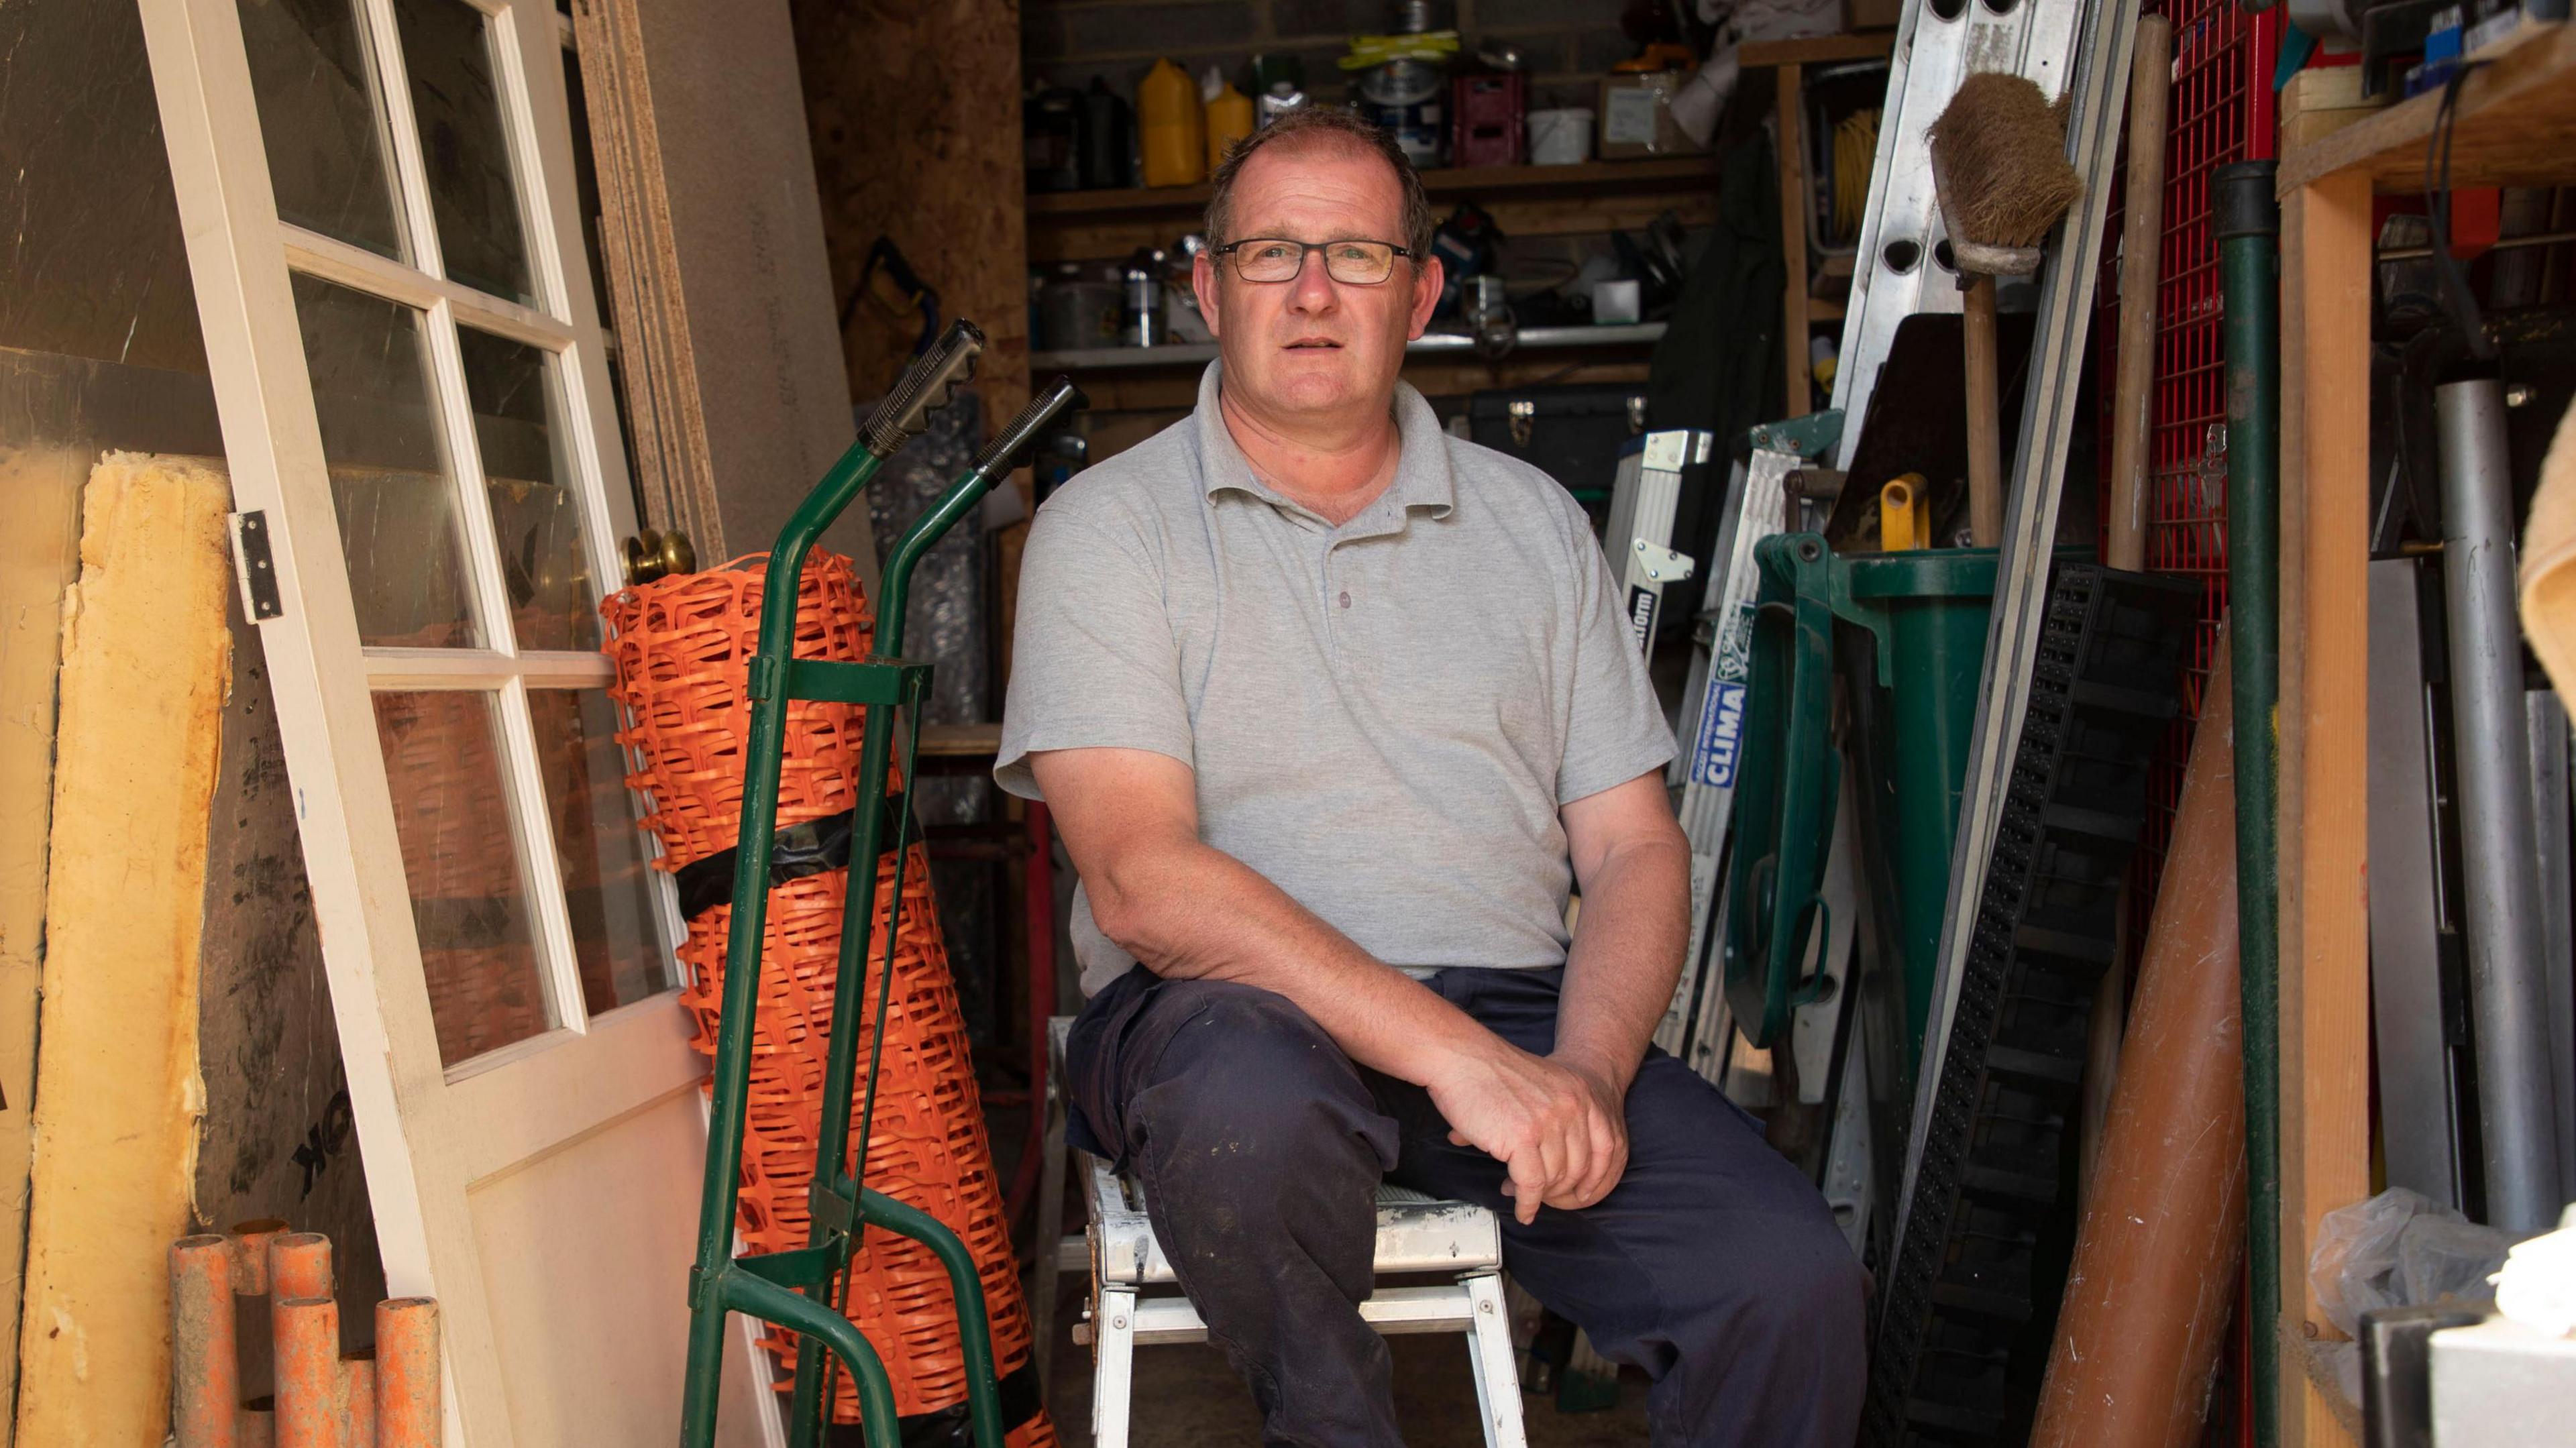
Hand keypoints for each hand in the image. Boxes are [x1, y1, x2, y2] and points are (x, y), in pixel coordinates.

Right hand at [1425, 1039, 1630, 1223]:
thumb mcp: (1542, 1086)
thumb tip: (1559, 1165)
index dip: (1596, 1177)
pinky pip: (1531, 1185)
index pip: (1606, 1147)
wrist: (1459, 1056)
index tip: (1582, 1194)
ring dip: (1539, 1196)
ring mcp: (1548, 1122)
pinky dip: (1526, 1203)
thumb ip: (1557, 1119)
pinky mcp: (1522, 1138)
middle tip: (1543, 1196)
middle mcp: (1571, 1107)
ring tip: (1523, 1197)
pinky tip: (1522, 1209)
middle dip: (1560, 1189)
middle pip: (1579, 1167)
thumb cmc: (1489, 1072)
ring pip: (1555, 1179)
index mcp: (1581, 1093)